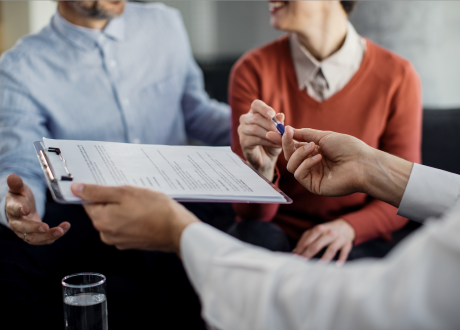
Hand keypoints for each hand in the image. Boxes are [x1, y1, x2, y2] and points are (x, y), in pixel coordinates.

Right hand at [5, 174, 69, 244]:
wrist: (22, 208)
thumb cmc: (20, 197)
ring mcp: (25, 232)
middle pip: (23, 228)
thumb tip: (12, 176)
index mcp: (12, 209)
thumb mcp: (19, 189)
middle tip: (46, 227)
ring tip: (61, 231)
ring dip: (48, 236)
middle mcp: (17, 223)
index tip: (27, 209)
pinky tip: (65, 228)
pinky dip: (55, 236)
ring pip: (34, 238)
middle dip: (35, 228)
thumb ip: (17, 184)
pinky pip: (44, 239)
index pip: (14, 210)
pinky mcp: (35, 236)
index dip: (19, 210)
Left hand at [71, 183, 199, 253]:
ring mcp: (119, 240)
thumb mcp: (125, 193)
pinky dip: (132, 218)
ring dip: (124, 209)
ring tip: (141, 203)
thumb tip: (76, 189)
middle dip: (115, 200)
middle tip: (132, 194)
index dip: (100, 191)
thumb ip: (98, 192)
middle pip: (102, 210)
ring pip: (115, 218)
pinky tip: (145, 212)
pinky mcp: (131, 243)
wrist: (177, 230)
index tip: (113, 186)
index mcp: (101, 220)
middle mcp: (106, 234)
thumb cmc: (155, 210)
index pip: (89, 202)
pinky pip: (125, 226)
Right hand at [238, 100, 284, 180]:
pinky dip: (268, 142)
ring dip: (270, 134)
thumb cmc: (272, 141)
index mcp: (254, 113)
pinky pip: (255, 140)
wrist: (267, 158)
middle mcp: (245, 119)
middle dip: (270, 125)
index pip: (256, 105)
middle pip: (256, 117)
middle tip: (281, 131)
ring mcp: (242, 130)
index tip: (272, 114)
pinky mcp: (243, 142)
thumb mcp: (278, 131)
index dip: (264, 108)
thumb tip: (280, 115)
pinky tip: (276, 145)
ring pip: (255, 129)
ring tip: (281, 140)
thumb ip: (279, 123)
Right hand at [267, 126, 368, 196]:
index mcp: (314, 152)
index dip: (283, 140)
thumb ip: (304, 134)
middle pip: (289, 156)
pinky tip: (318, 158)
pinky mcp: (313, 185)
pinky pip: (299, 174)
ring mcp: (312, 175)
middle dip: (286, 144)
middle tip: (287, 133)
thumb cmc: (348, 148)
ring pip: (291, 165)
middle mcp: (311, 164)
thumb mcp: (323, 136)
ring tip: (314, 148)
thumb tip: (288, 130)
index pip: (293, 147)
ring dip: (299, 153)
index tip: (272, 132)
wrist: (362, 163)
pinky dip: (306, 164)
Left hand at [292, 219, 354, 265]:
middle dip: (308, 255)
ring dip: (325, 258)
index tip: (295, 258)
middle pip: (316, 245)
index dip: (300, 250)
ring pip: (331, 249)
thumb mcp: (316, 231)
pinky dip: (341, 259)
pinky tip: (337, 266)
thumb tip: (295, 252)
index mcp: (319, 229)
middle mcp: (329, 233)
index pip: (307, 241)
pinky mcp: (347, 244)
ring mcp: (339, 238)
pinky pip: (344, 252)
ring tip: (319, 266)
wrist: (345, 226)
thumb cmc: (326, 231)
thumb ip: (305, 239)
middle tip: (302, 263)